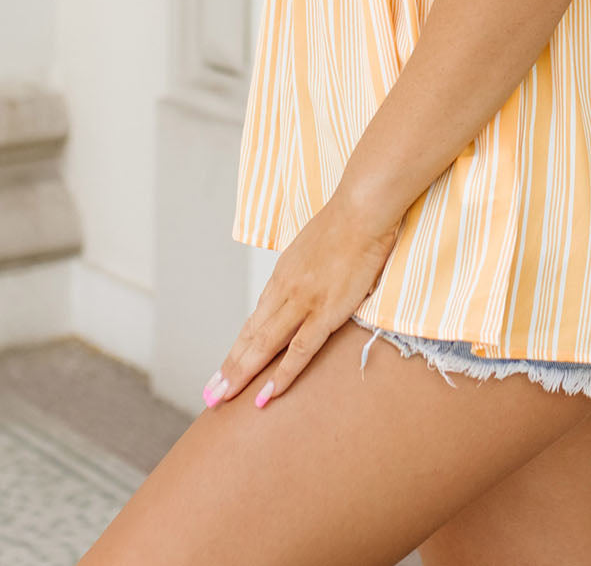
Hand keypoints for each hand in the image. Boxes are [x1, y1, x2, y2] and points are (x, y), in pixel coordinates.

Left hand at [202, 196, 400, 410]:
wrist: (362, 210)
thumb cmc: (346, 223)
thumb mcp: (313, 248)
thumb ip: (304, 271)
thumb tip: (303, 284)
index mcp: (282, 276)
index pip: (254, 320)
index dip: (237, 348)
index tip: (223, 370)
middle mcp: (285, 291)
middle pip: (251, 336)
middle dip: (229, 368)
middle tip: (210, 395)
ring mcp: (303, 302)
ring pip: (264, 345)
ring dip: (242, 374)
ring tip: (222, 399)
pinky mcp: (326, 311)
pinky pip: (299, 350)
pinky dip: (281, 375)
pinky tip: (266, 395)